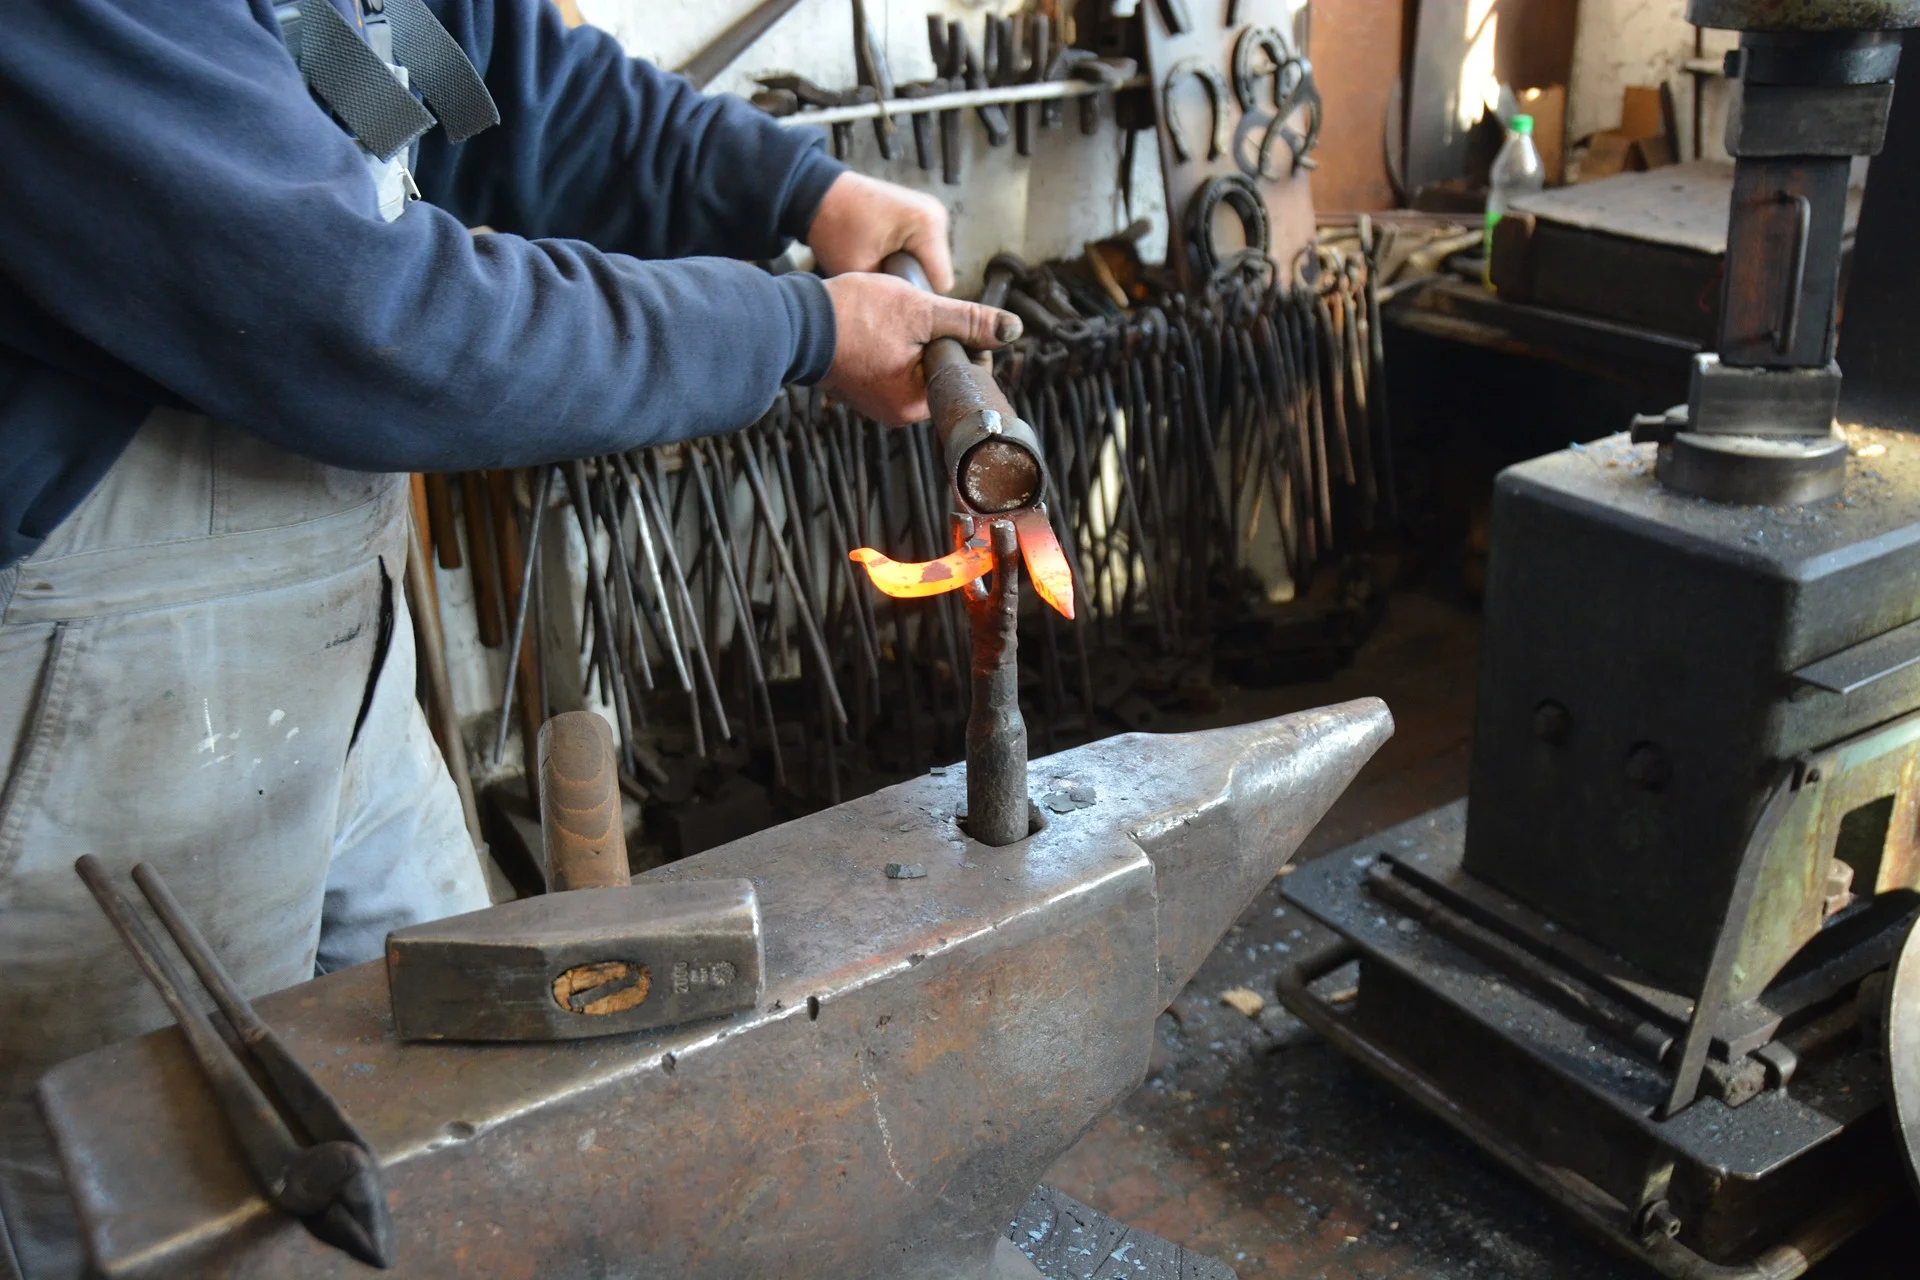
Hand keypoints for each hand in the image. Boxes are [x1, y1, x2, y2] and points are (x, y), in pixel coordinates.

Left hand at [805, 173, 954, 292]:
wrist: (819, 194)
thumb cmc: (836, 228)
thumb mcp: (861, 270)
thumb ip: (889, 293)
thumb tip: (906, 311)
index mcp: (927, 226)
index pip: (941, 284)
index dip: (918, 298)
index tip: (894, 300)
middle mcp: (937, 216)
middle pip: (938, 272)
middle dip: (913, 283)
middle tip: (883, 283)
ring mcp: (933, 212)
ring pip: (932, 262)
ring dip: (911, 270)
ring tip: (882, 267)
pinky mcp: (923, 214)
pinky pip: (924, 249)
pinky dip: (908, 257)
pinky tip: (887, 255)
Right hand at [820, 274, 1021, 425]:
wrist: (795, 319)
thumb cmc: (852, 315)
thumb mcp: (921, 310)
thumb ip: (969, 320)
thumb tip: (1012, 329)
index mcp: (915, 404)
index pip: (963, 376)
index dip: (965, 341)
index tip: (949, 319)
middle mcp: (896, 413)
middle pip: (940, 372)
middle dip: (936, 341)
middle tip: (913, 316)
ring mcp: (876, 403)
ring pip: (915, 368)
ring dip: (913, 342)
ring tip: (889, 321)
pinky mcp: (860, 389)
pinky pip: (890, 368)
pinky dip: (890, 348)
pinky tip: (875, 329)